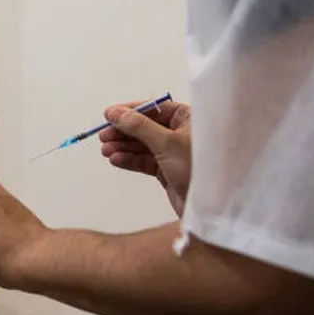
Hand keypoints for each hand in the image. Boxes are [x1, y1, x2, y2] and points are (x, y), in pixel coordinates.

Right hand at [98, 99, 191, 215]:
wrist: (210, 206)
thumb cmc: (196, 167)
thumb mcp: (166, 142)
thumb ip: (138, 126)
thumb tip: (114, 112)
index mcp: (188, 118)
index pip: (154, 108)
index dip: (130, 112)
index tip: (109, 115)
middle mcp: (181, 132)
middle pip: (145, 127)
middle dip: (123, 132)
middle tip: (103, 137)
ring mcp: (173, 152)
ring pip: (142, 145)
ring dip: (123, 147)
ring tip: (106, 151)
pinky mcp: (167, 170)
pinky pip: (145, 161)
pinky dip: (130, 160)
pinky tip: (116, 160)